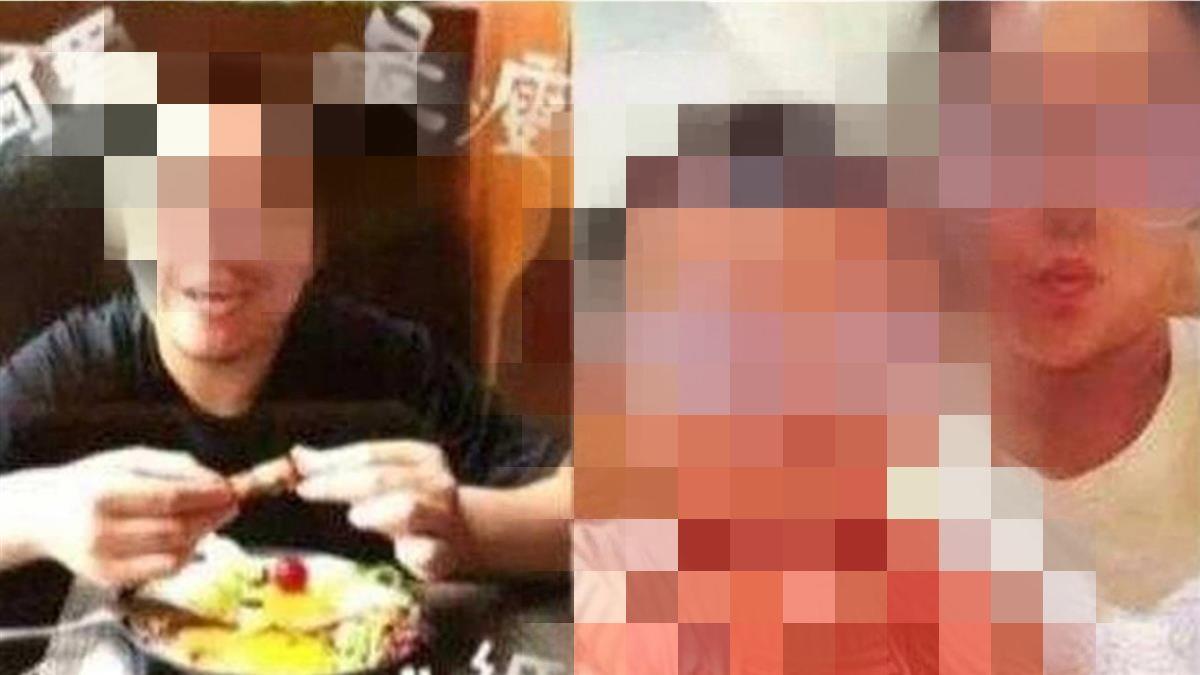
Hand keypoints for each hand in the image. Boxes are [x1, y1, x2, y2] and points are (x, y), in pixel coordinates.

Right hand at [10, 448, 236, 586]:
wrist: (44, 515)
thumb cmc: (93, 481)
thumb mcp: (129, 459)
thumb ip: (173, 466)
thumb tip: (216, 481)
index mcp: (104, 493)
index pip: (168, 498)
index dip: (206, 496)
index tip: (230, 489)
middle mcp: (101, 531)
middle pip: (175, 529)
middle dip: (212, 516)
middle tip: (232, 504)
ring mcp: (104, 561)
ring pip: (174, 554)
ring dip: (203, 535)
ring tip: (212, 517)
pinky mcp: (109, 579)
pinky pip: (163, 570)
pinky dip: (186, 553)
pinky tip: (192, 536)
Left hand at [293, 441, 469, 580]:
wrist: (459, 536)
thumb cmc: (409, 503)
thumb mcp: (380, 479)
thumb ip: (342, 468)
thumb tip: (298, 455)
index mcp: (421, 456)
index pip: (371, 453)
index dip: (333, 462)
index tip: (302, 473)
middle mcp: (436, 482)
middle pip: (383, 477)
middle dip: (340, 483)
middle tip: (307, 490)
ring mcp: (444, 516)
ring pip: (408, 507)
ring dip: (376, 512)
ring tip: (355, 517)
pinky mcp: (445, 552)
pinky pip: (426, 549)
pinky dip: (408, 550)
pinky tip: (397, 551)